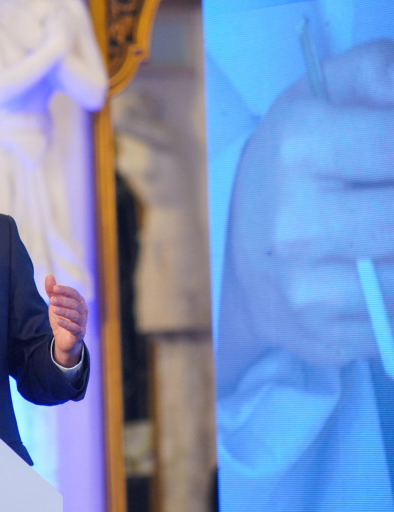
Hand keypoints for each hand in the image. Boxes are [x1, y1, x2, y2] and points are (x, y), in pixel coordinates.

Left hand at [45, 274, 87, 366]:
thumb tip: (49, 276)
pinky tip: (58, 321)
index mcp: (78, 302)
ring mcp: (82, 322)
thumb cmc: (61, 318)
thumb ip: (52, 291)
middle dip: (63, 301)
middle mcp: (83, 311)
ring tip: (53, 309)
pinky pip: (75, 328)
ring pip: (75, 315)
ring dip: (64, 311)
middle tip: (52, 300)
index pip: (74, 293)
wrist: (63, 339)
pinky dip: (67, 324)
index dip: (65, 290)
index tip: (55, 288)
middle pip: (75, 304)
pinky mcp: (79, 333)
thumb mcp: (55, 304)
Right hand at [220, 39, 393, 381]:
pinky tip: (371, 273)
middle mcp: (294, 225)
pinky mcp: (322, 337)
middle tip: (381, 199)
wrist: (237, 254)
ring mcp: (305, 290)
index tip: (387, 164)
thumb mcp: (321, 98)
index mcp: (296, 147)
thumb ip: (377, 70)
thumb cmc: (293, 168)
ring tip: (376, 233)